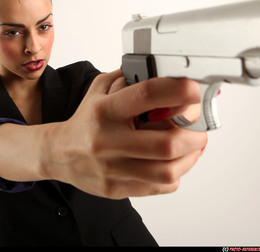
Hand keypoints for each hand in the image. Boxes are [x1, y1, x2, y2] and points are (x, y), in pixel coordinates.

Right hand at [40, 69, 206, 198]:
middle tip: (200, 128)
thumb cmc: (87, 119)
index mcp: (105, 110)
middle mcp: (108, 140)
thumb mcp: (100, 89)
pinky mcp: (116, 188)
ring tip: (193, 146)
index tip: (195, 90)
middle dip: (194, 135)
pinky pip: (159, 187)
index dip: (178, 91)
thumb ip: (129, 78)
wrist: (59, 154)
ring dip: (190, 157)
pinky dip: (175, 174)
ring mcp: (112, 168)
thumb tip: (166, 71)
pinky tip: (174, 163)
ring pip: (167, 171)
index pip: (147, 95)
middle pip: (166, 143)